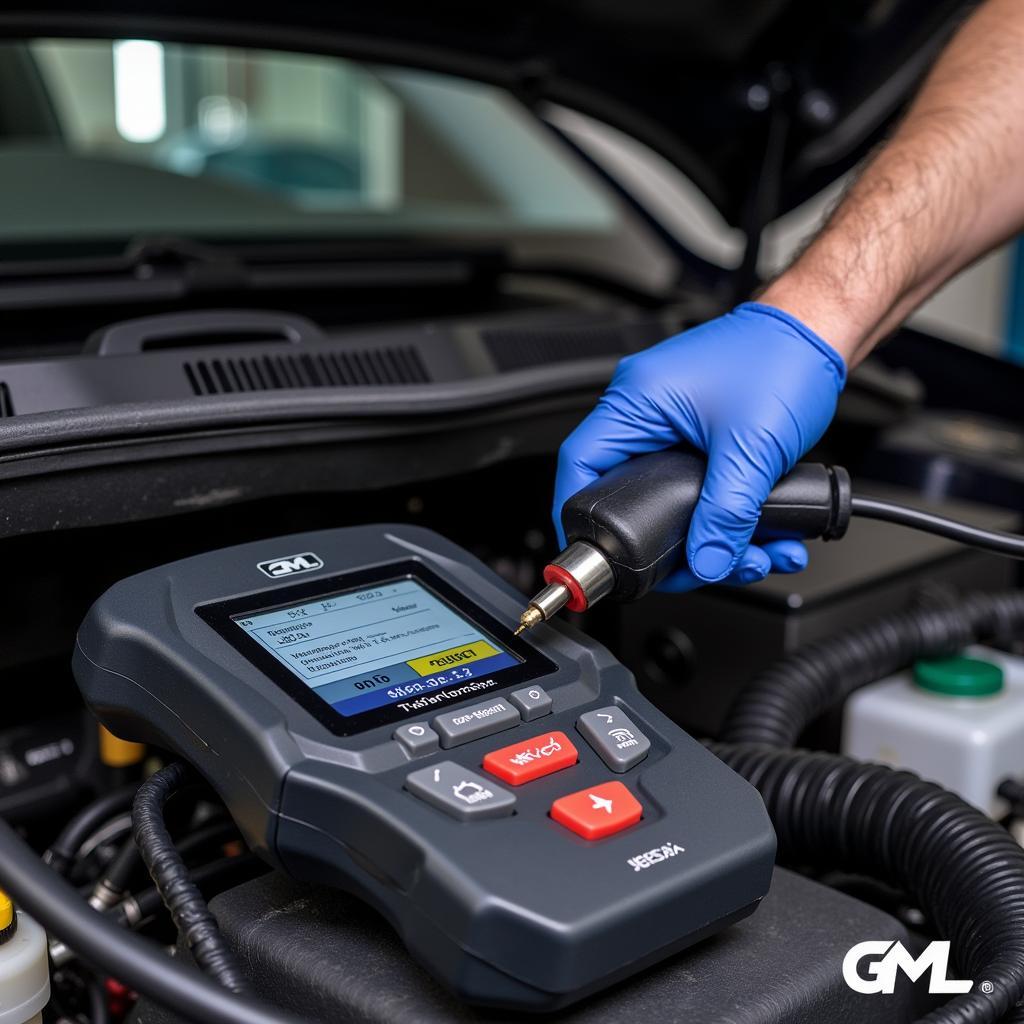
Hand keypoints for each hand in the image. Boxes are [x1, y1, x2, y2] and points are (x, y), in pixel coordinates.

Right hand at [552, 302, 845, 590]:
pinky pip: (699, 489)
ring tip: (755, 555)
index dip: (577, 513)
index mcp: (636, 399)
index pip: (581, 464)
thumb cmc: (784, 356)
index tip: (593, 553)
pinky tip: (764, 535)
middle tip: (701, 567)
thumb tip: (708, 561)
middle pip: (629, 494)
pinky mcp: (700, 433)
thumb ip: (727, 515)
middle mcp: (646, 409)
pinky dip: (728, 516)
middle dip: (672, 543)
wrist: (822, 331)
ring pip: (670, 499)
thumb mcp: (751, 449)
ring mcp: (672, 421)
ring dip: (712, 535)